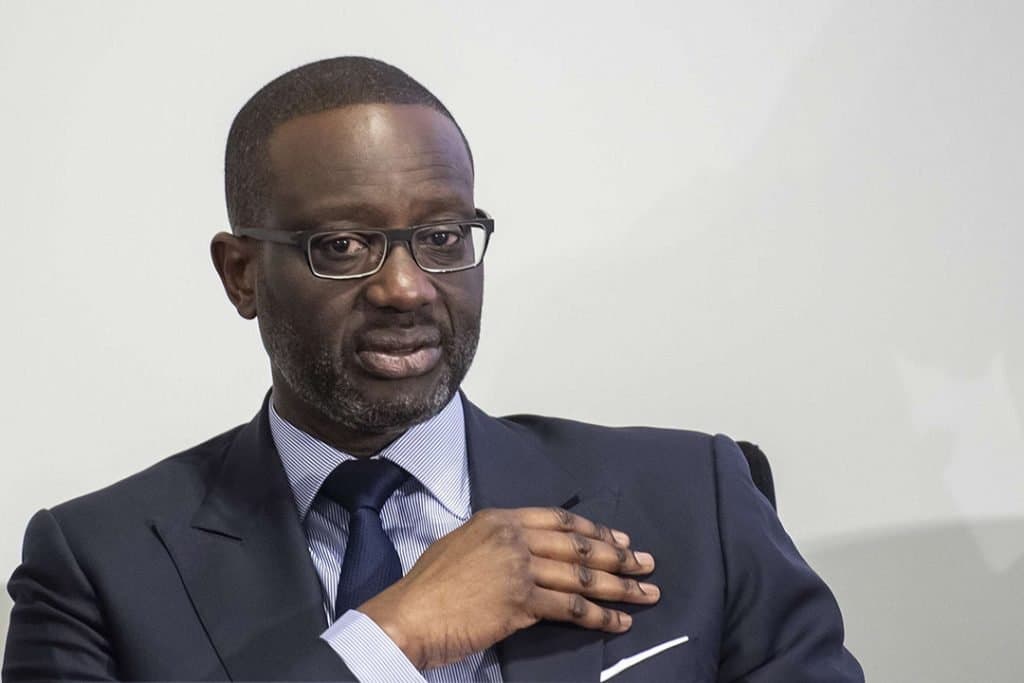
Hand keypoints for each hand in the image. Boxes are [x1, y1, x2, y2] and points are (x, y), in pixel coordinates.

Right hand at [358, 506, 658, 669]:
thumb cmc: (429, 586)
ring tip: (645, 594)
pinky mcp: (520, 602)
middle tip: (645, 564)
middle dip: (618, 557)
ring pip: (581, 578)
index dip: (594, 531)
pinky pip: (570, 609)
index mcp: (500, 519)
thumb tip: (525, 551)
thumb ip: (497, 542)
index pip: (559, 521)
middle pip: (578, 547)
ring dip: (619, 588)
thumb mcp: (463, 544)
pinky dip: (599, 617)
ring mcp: (518, 569)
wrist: (409, 615)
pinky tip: (618, 622)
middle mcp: (513, 538)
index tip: (619, 539)